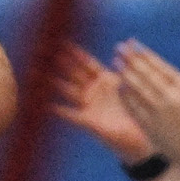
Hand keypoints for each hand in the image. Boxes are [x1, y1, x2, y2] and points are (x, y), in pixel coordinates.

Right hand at [49, 44, 152, 161]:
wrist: (145, 140)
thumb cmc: (143, 112)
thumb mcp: (136, 84)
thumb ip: (130, 64)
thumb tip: (130, 41)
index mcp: (105, 81)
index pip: (86, 63)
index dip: (74, 52)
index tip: (60, 39)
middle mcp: (93, 92)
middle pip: (72, 73)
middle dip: (57, 62)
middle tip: (40, 50)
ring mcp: (89, 106)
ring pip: (66, 90)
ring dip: (51, 82)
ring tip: (34, 73)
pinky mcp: (88, 121)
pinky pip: (70, 114)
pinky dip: (57, 109)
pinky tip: (43, 104)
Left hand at [114, 40, 179, 176]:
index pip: (160, 66)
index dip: (145, 54)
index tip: (134, 43)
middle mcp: (170, 98)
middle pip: (145, 74)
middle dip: (131, 58)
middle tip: (119, 47)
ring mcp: (157, 112)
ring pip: (136, 88)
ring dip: (124, 73)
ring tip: (115, 61)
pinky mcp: (148, 125)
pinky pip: (132, 106)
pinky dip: (125, 94)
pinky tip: (119, 85)